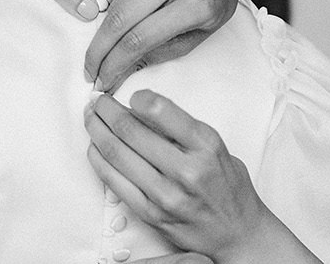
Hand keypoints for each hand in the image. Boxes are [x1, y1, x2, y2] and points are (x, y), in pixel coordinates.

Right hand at [84, 0, 250, 88]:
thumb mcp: (205, 28)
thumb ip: (166, 50)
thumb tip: (127, 66)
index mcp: (195, 3)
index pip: (140, 39)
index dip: (116, 63)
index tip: (105, 78)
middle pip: (120, 18)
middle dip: (99, 49)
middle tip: (91, 68)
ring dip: (107, 26)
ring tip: (105, 43)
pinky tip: (133, 1)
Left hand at [85, 91, 319, 263]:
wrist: (238, 234)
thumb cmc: (228, 189)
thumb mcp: (217, 148)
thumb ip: (184, 131)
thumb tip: (142, 110)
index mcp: (205, 147)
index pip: (161, 110)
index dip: (138, 98)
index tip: (130, 94)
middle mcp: (186, 170)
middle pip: (130, 130)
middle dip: (107, 110)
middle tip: (98, 102)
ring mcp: (166, 194)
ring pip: (117, 154)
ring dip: (97, 131)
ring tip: (91, 119)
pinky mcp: (150, 213)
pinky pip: (115, 182)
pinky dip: (99, 160)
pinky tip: (95, 148)